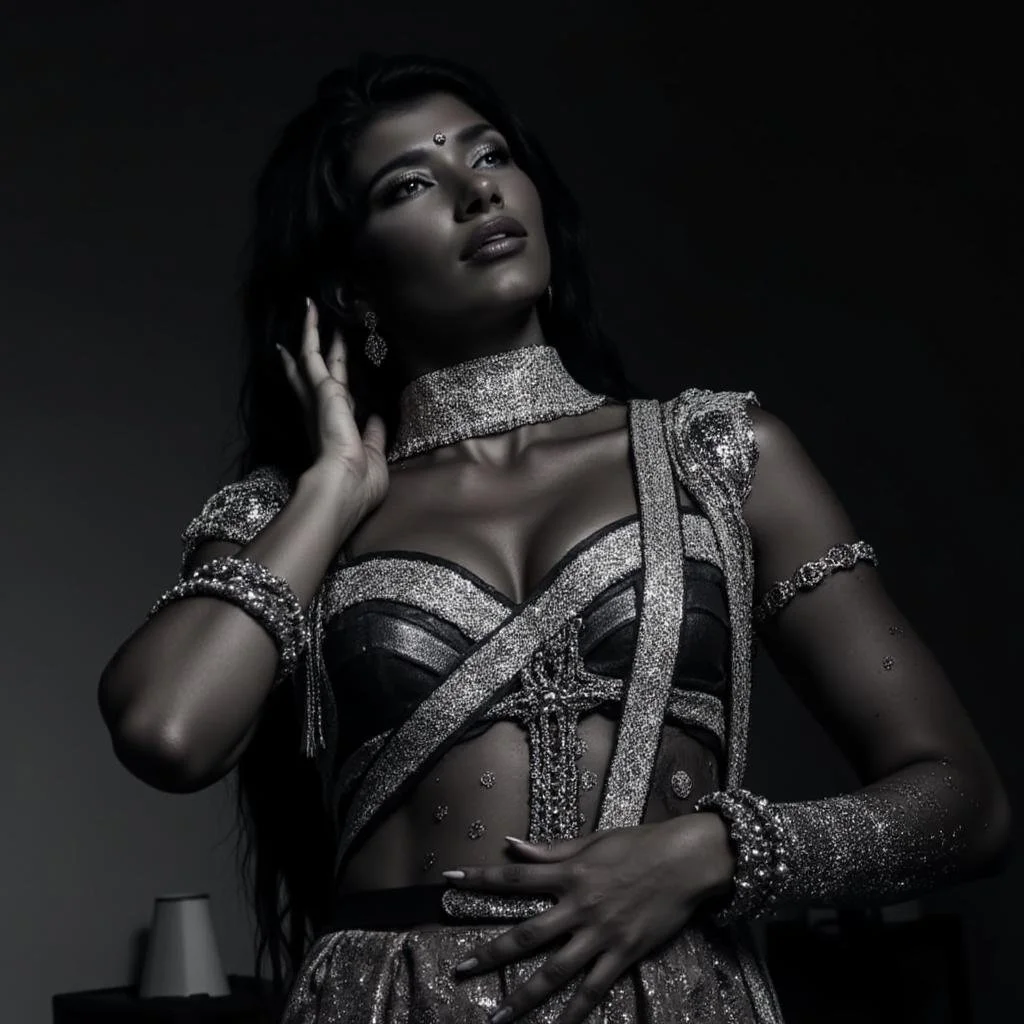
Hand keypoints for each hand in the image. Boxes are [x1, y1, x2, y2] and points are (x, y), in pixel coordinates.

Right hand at [277, 298, 388, 515]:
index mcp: (333, 431)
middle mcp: (320, 412)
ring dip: (312, 332)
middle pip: (314, 375)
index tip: (322, 375)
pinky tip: (311, 311)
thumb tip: (378, 419)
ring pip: (311, 358)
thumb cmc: (358, 484)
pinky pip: (313, 353)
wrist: (343, 485)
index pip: (328, 402)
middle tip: (313, 329)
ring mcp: (319, 398)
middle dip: (316, 352)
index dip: (325, 388)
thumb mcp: (372, 456)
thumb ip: (374, 435)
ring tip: (310, 308)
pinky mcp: (322, 389)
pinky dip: (311, 330)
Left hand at [442, 814, 735, 1023]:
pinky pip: (593, 990)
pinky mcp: (623, 954)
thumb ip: (551, 849)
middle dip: (490, 954)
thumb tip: (512, 844)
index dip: (479, 878)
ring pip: (554, 972)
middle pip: (525, 935)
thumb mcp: (592, 841)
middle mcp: (579, 906)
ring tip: (496, 1018)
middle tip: (459, 969)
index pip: (514, 877)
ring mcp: (600, 933)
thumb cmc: (638, 844)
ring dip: (522, 997)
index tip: (448, 880)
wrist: (685, 861)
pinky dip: (573, 1014)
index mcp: (569, 873)